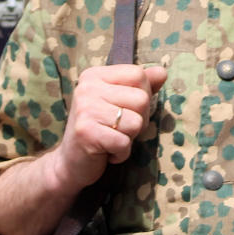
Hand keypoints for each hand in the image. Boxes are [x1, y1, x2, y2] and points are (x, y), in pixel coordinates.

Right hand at [46, 64, 167, 192]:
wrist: (71, 162)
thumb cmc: (101, 129)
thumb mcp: (120, 101)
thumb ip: (141, 86)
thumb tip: (162, 72)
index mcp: (95, 75)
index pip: (138, 74)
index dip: (143, 96)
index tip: (125, 109)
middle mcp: (87, 88)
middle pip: (141, 99)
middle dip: (139, 120)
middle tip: (118, 129)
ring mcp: (85, 109)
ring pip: (136, 122)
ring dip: (130, 138)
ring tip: (111, 138)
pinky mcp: (87, 133)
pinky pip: (124, 143)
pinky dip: (121, 153)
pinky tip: (106, 151)